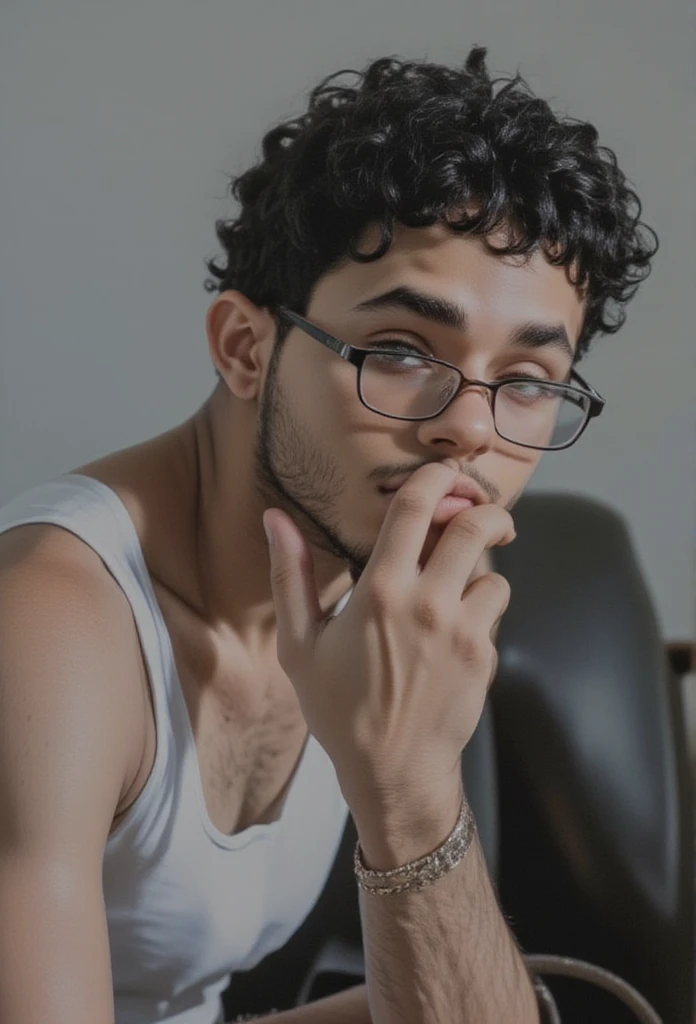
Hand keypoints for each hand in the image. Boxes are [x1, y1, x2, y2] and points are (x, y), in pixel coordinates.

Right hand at [263, 460, 514, 845]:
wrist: (393, 772)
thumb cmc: (340, 709)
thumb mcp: (300, 644)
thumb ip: (290, 575)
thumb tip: (275, 519)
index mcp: (381, 590)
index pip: (417, 507)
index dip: (435, 478)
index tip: (442, 475)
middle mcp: (428, 603)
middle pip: (476, 525)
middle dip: (485, 509)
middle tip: (482, 512)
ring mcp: (463, 630)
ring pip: (493, 569)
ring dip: (480, 566)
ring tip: (459, 581)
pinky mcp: (485, 656)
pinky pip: (495, 608)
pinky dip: (482, 605)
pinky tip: (456, 626)